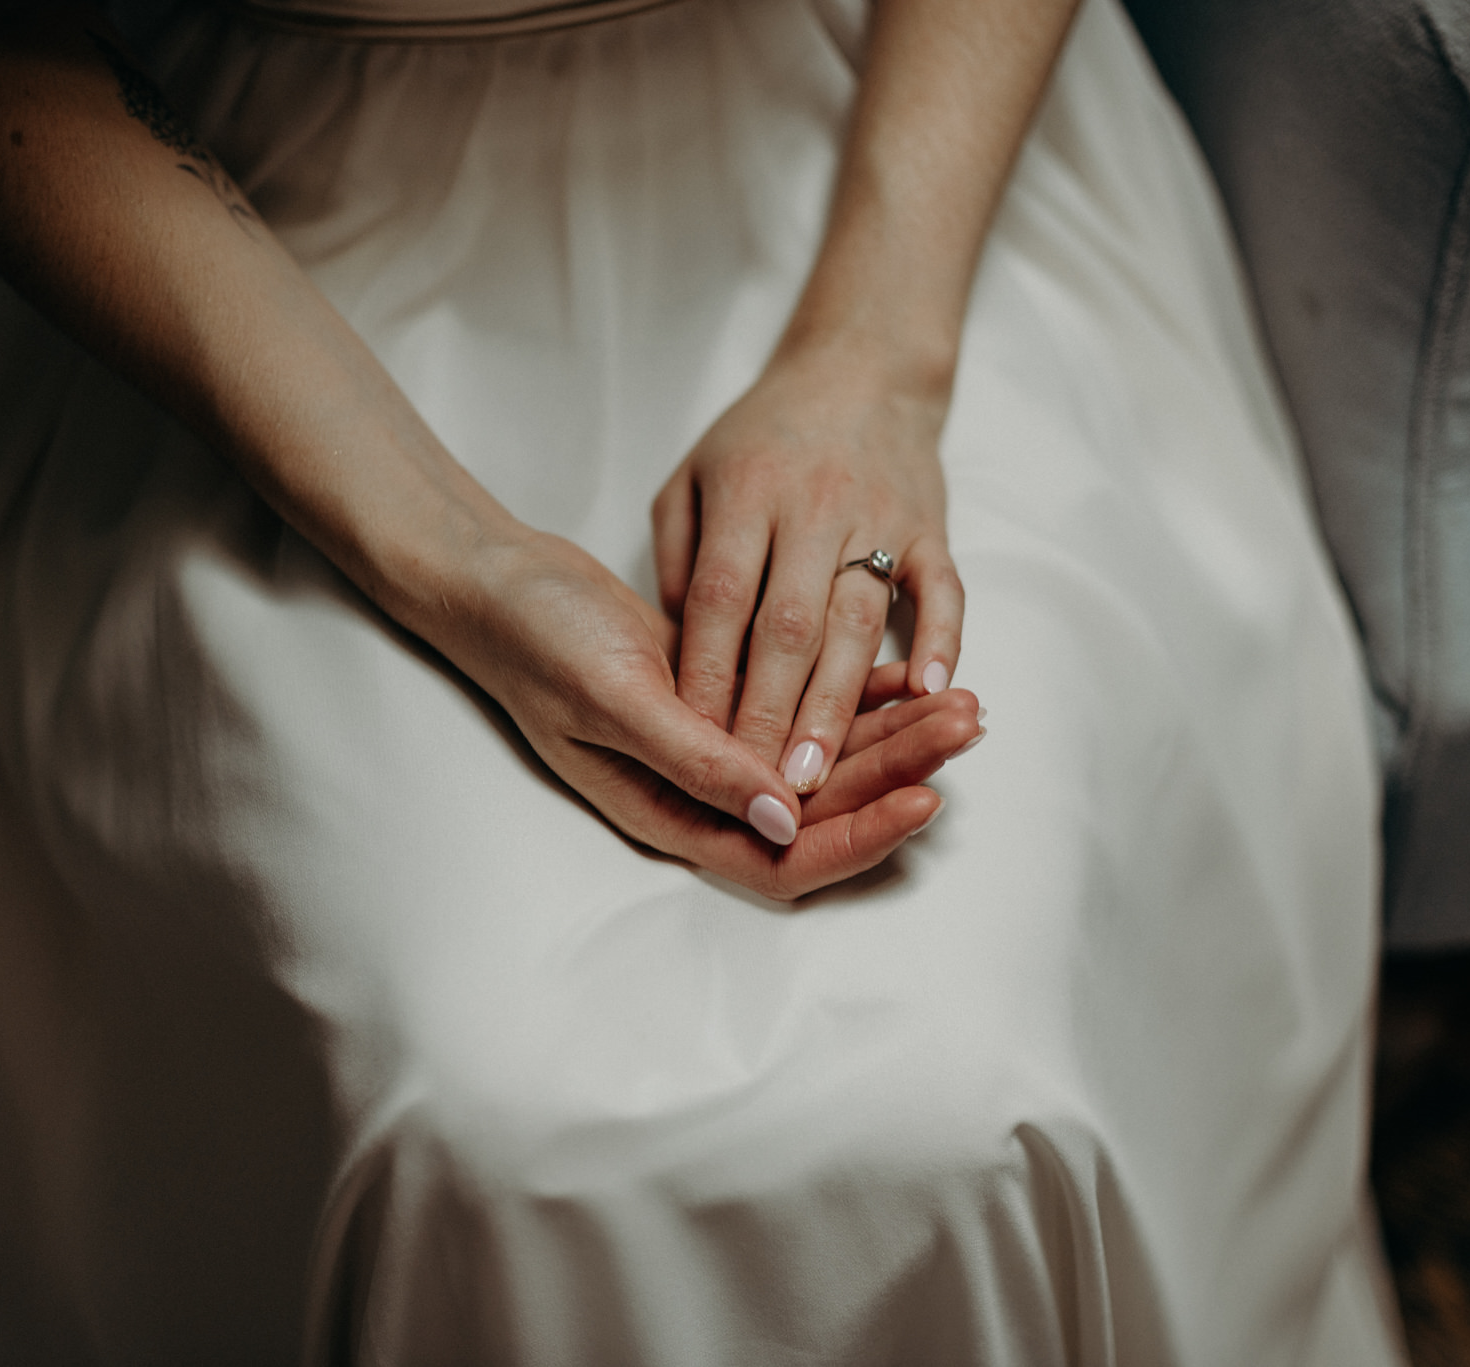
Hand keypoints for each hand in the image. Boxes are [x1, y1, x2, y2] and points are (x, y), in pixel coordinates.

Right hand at [432, 528, 977, 899]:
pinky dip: (860, 692)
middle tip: (967, 728)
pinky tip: (913, 673)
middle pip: (824, 807)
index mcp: (673, 811)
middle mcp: (704, 792)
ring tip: (965, 704)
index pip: (788, 857)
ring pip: (826, 759)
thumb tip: (782, 818)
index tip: (925, 799)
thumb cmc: (541, 643)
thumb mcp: (616, 699)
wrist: (501, 584)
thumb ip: (696, 762)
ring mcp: (719, 747)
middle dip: (900, 772)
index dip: (860, 837)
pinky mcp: (729, 696)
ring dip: (894, 734)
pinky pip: (809, 709)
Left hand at [652, 344, 965, 799]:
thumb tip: (679, 654)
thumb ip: (678, 559)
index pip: (721, 600)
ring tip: (821, 774)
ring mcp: (880, 517)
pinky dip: (938, 642)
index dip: (709, 675)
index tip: (695, 742)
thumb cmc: (763, 436)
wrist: (862, 368)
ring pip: (858, 622)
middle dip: (772, 713)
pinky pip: (942, 592)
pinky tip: (926, 693)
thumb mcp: (692, 477)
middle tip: (759, 787)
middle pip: (789, 626)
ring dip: (839, 704)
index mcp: (746, 492)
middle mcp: (814, 506)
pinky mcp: (932, 528)